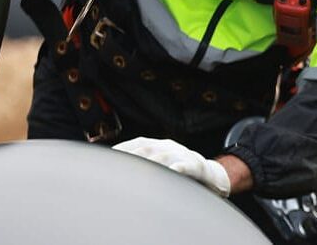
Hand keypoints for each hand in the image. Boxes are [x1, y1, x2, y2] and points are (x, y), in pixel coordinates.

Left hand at [112, 137, 230, 196]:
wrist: (209, 174)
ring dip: (149, 162)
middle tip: (118, 166)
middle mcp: (170, 146)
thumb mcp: (162, 163)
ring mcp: (183, 155)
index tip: (108, 157)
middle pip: (148, 147)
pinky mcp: (196, 166)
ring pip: (164, 155)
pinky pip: (185, 166)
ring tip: (137, 171)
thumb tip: (117, 167)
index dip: (123, 148)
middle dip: (131, 155)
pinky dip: (177, 168)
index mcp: (160, 145)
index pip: (138, 142)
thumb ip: (144, 162)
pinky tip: (170, 172)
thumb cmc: (179, 169)